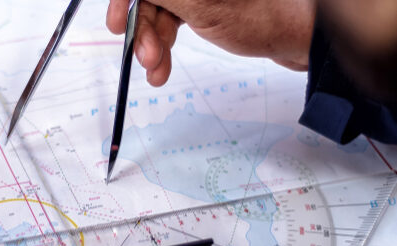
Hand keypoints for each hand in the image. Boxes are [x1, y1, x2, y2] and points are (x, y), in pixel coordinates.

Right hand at [107, 0, 315, 85]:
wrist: (299, 37)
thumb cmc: (262, 15)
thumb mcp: (199, 2)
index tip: (116, 22)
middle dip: (141, 26)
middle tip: (141, 55)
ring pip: (159, 9)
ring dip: (151, 43)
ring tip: (155, 69)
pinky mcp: (205, 2)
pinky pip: (173, 19)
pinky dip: (164, 44)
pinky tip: (160, 66)